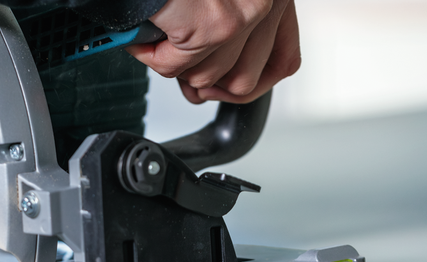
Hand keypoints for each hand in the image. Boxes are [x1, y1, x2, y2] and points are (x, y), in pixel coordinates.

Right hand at [126, 0, 300, 103]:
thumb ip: (228, 27)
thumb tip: (210, 81)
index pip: (284, 60)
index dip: (253, 83)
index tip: (229, 87)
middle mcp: (265, 2)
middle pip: (243, 81)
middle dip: (205, 85)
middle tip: (182, 73)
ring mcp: (241, 17)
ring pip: (205, 78)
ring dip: (173, 65)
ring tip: (158, 39)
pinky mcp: (210, 27)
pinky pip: (173, 68)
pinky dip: (149, 54)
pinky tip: (142, 35)